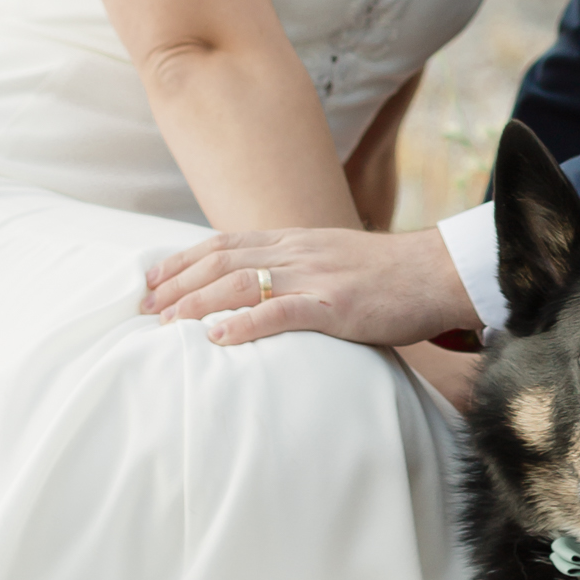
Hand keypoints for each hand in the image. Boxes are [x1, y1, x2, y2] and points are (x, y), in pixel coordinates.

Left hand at [141, 225, 478, 348]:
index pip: (224, 243)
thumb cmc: (390, 276)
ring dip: (196, 305)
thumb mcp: (334, 260)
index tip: (150, 282)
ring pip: (241, 283)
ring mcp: (316, 277)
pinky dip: (245, 324)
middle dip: (176, 286)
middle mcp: (297, 252)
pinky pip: (283, 312)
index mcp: (295, 241)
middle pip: (221, 261)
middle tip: (142, 311)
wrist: (437, 273)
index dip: (182, 261)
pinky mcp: (337, 305)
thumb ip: (298, 269)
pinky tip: (217, 338)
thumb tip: (263, 290)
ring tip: (164, 327)